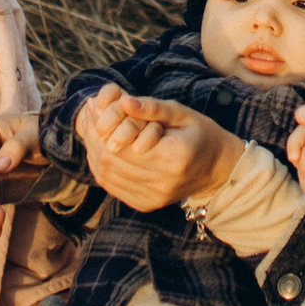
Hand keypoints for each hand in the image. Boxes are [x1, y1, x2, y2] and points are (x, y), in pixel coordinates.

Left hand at [75, 85, 239, 214]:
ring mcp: (152, 198)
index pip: (121, 143)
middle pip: (110, 160)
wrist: (216, 170)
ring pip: (107, 175)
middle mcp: (161, 182)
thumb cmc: (200, 134)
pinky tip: (100, 149)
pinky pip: (112, 186)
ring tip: (91, 129)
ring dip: (94, 151)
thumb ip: (151, 107)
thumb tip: (123, 101)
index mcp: (173, 157)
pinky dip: (102, 166)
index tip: (93, 105)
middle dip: (94, 136)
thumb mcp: (181, 113)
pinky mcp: (145, 204)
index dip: (101, 124)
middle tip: (88, 114)